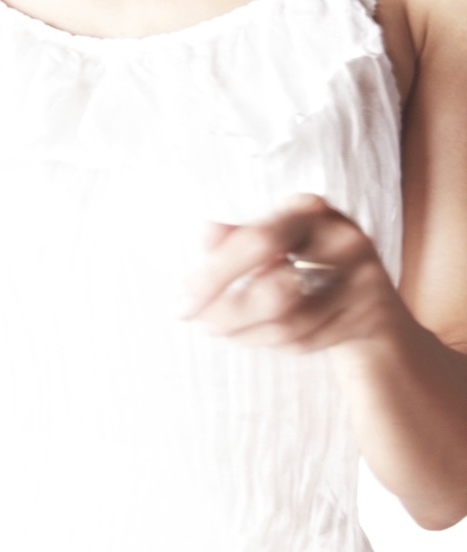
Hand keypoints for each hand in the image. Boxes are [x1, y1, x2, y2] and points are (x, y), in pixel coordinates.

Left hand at [177, 193, 403, 352]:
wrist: (370, 304)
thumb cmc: (304, 266)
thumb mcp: (272, 244)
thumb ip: (237, 240)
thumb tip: (205, 231)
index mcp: (309, 210)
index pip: (256, 242)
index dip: (213, 276)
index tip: (180, 303)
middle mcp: (343, 239)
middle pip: (274, 288)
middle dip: (227, 312)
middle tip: (198, 323)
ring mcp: (363, 278)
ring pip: (287, 321)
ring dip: (244, 332)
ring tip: (224, 328)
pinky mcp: (368, 314)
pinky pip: (304, 339)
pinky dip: (271, 341)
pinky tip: (260, 333)